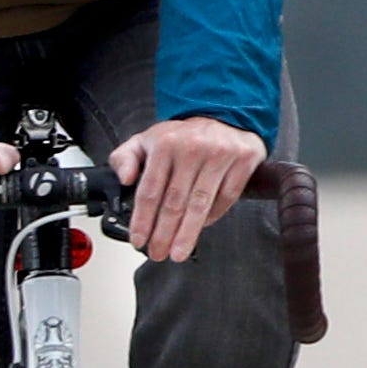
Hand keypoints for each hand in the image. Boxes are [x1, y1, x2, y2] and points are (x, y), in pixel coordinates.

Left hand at [112, 117, 264, 263]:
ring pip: (200, 203)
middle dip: (164, 233)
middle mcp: (192, 148)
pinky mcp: (243, 160)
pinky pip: (226, 197)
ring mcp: (220, 154)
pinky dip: (213, 215)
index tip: (139, 239)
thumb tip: (123, 178)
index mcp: (165, 144)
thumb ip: (125, 157)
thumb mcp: (147, 139)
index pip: (150, 190)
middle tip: (158, 253)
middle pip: (175, 201)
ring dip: (188, 233)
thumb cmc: (184, 136)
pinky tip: (202, 226)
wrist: (225, 115)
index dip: (143, 219)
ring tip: (178, 252)